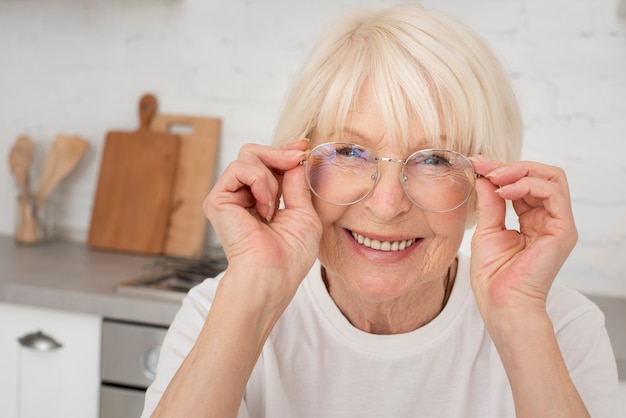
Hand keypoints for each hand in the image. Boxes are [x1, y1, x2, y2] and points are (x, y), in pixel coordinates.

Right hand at [203, 140, 321, 302]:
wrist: (273, 275)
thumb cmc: (291, 255)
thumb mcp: (305, 213)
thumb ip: (297, 184)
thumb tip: (295, 157)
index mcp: (263, 200)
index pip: (269, 165)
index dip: (285, 152)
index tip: (303, 147)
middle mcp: (243, 196)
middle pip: (255, 154)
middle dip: (279, 153)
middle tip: (297, 157)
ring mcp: (229, 197)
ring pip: (248, 157)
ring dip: (270, 176)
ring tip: (274, 204)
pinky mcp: (217, 199)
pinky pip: (240, 168)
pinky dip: (258, 181)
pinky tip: (264, 207)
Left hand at [469, 155, 577, 313]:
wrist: (501, 302)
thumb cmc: (493, 275)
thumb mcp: (487, 229)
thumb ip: (490, 202)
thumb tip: (485, 175)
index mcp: (532, 221)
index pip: (523, 183)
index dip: (501, 170)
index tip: (477, 163)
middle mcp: (548, 220)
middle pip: (540, 175)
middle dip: (510, 166)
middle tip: (485, 166)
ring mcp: (558, 224)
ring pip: (551, 177)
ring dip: (519, 170)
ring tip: (495, 177)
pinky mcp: (563, 229)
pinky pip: (553, 192)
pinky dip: (527, 184)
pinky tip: (504, 190)